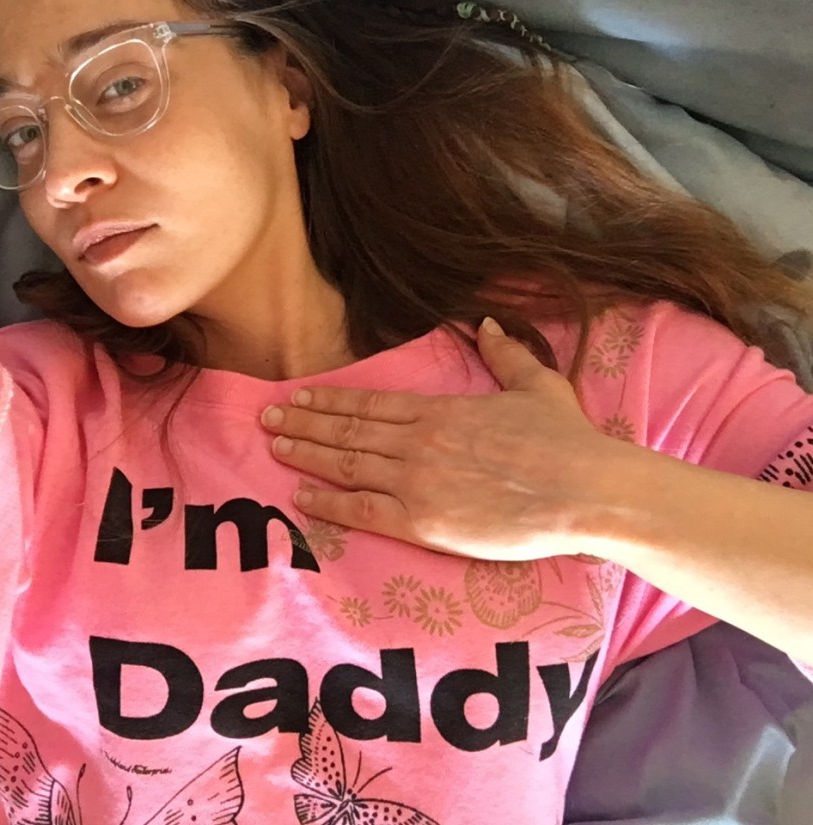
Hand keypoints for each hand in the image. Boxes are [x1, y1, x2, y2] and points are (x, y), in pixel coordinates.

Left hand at [260, 318, 625, 560]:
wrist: (584, 490)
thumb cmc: (566, 439)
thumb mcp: (537, 384)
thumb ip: (505, 353)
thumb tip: (486, 323)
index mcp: (440, 410)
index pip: (371, 404)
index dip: (330, 401)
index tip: (300, 396)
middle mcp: (418, 442)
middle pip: (348, 431)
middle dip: (304, 423)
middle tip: (267, 418)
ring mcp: (416, 482)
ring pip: (346, 465)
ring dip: (306, 454)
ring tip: (275, 446)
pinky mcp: (423, 522)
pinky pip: (362, 510)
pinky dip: (328, 502)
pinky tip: (302, 496)